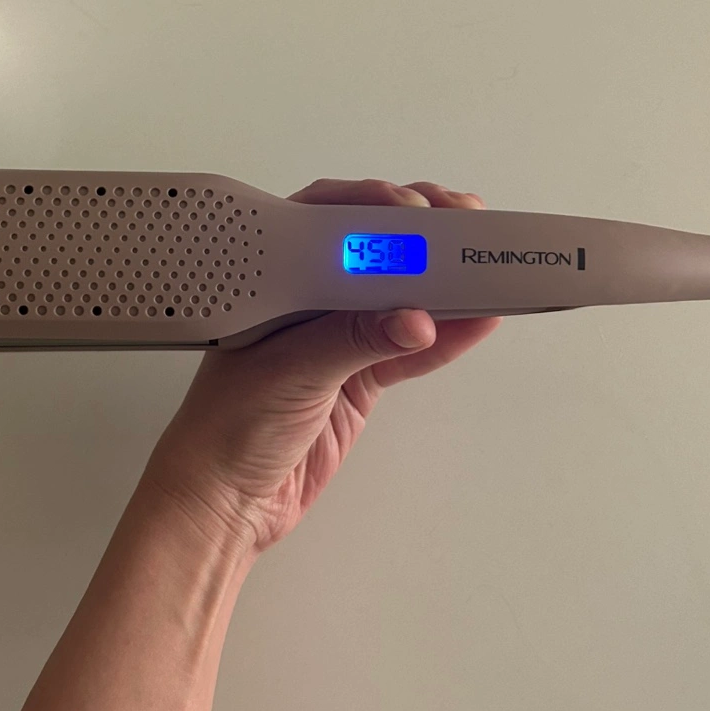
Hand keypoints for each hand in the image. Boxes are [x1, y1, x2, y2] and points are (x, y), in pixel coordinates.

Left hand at [144, 179, 499, 555]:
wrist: (223, 505)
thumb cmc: (226, 429)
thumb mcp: (289, 373)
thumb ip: (352, 340)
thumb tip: (416, 319)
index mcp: (270, 281)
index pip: (322, 221)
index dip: (370, 205)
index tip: (413, 209)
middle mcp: (303, 301)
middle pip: (369, 253)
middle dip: (418, 235)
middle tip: (465, 221)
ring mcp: (334, 340)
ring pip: (396, 298)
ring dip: (441, 282)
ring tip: (486, 266)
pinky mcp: (358, 380)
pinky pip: (408, 349)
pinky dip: (444, 336)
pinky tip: (478, 320)